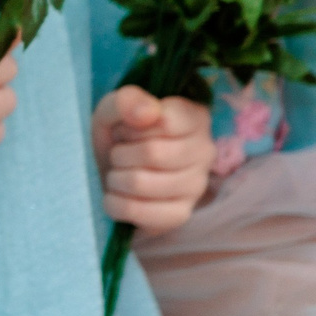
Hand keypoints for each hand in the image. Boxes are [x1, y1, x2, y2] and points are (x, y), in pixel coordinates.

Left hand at [94, 87, 211, 233]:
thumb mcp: (113, 110)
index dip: (131, 126)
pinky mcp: (180, 214)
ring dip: (115, 178)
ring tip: (118, 173)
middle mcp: (205, 151)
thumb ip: (127, 101)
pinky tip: (117, 195)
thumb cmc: (117, 136)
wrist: (110, 172)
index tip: (126, 129)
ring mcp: (196, 186)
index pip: (164, 121)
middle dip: (120, 153)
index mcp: (195, 118)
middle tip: (119, 154)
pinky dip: (114, 204)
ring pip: (140, 183)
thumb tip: (147, 112)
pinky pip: (137, 211)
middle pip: (152, 153)